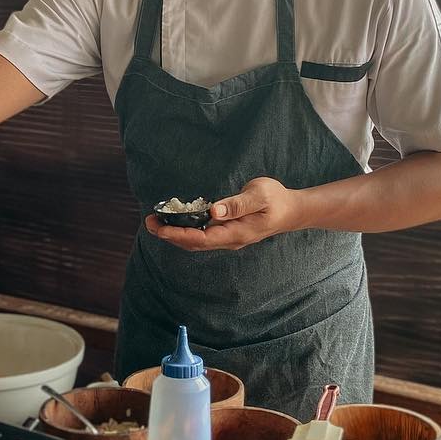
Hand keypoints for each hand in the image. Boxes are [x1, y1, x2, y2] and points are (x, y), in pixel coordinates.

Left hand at [146, 177, 304, 251]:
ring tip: (156, 222)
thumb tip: (214, 211)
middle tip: (149, 222)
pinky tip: (176, 220)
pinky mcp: (227, 232)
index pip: (201, 238)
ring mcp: (228, 237)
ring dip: (175, 234)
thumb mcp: (260, 195)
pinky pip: (202, 235)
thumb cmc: (277, 200)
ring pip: (196, 241)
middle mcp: (229, 239)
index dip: (178, 234)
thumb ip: (238, 204)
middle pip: (194, 243)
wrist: (291, 210)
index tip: (160, 228)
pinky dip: (186, 230)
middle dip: (170, 235)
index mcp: (236, 233)